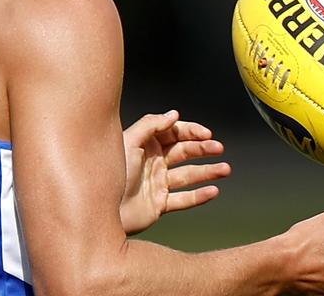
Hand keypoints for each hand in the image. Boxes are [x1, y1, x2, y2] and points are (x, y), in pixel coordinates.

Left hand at [119, 110, 229, 234]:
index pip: (174, 133)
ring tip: (225, 170)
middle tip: (218, 148)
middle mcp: (154, 163)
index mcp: (146, 145)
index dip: (191, 131)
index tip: (206, 133)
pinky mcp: (160, 204)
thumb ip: (151, 125)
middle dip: (203, 149)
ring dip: (208, 171)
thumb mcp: (128, 142)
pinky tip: (213, 191)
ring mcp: (158, 184)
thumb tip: (174, 114)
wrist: (98, 210)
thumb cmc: (109, 175)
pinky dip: (200, 196)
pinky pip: (184, 199)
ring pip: (189, 175)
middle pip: (184, 152)